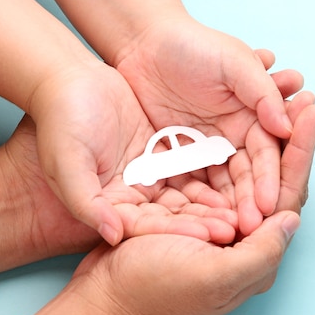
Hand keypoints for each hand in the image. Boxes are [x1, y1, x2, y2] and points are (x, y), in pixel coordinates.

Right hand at [0, 97, 238, 253]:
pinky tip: (243, 171)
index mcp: (113, 204)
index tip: (213, 234)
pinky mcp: (166, 150)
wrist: (69, 80)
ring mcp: (153, 172)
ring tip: (252, 203)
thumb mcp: (66, 164)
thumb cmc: (62, 122)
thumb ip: (85, 203)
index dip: (182, 230)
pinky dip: (217, 168)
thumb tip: (112, 234)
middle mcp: (136, 194)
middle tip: (245, 224)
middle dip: (210, 219)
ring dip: (220, 198)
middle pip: (178, 213)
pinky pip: (197, 162)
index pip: (152, 226)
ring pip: (192, 191)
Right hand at [70, 94, 314, 314]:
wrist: (104, 298)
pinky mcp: (193, 210)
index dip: (301, 153)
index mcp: (254, 258)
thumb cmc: (154, 289)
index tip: (312, 112)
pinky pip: (221, 171)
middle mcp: (242, 239)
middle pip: (274, 180)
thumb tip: (292, 219)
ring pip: (249, 171)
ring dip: (268, 137)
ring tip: (283, 99)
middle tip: (305, 99)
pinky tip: (246, 118)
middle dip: (291, 139)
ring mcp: (218, 222)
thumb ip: (260, 254)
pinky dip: (234, 143)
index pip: (287, 197)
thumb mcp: (213, 277)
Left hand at [114, 16, 303, 232]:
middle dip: (250, 200)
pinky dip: (196, 199)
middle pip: (246, 175)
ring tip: (228, 230)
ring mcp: (206, 148)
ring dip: (226, 206)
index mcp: (254, 116)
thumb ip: (263, 91)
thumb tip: (287, 127)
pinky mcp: (179, 155)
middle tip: (250, 225)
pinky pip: (188, 181)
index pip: (266, 154)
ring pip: (220, 184)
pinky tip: (200, 218)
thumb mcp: (236, 62)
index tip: (269, 204)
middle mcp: (234, 136)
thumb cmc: (195, 45)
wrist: (146, 42)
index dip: (268, 179)